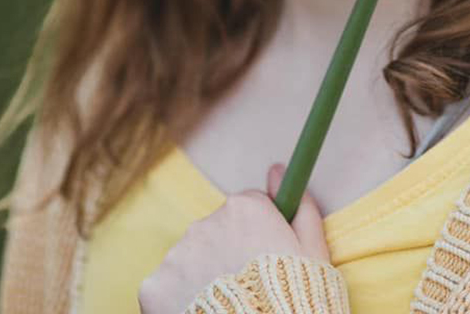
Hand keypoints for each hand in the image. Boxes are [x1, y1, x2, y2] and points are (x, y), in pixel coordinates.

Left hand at [138, 162, 330, 312]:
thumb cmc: (294, 299)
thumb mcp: (314, 254)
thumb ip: (300, 206)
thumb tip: (277, 169)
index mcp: (245, 208)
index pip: (248, 209)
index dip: (259, 235)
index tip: (265, 259)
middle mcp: (207, 222)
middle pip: (218, 232)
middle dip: (229, 254)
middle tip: (247, 289)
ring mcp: (178, 254)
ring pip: (191, 258)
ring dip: (203, 276)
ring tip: (226, 307)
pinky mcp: (155, 286)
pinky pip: (167, 287)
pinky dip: (179, 300)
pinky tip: (199, 313)